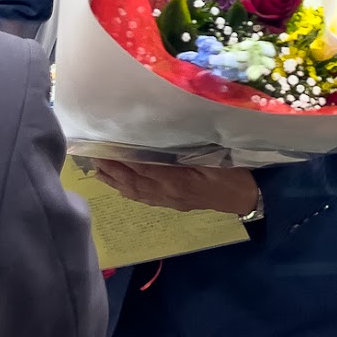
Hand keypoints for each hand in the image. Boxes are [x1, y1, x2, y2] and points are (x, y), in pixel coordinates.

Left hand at [90, 161, 258, 215]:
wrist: (245, 198)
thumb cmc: (232, 173)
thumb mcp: (214, 156)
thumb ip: (190, 146)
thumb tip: (167, 133)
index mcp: (176, 180)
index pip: (141, 168)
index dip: (121, 158)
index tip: (104, 145)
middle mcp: (167, 193)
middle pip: (132, 181)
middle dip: (111, 168)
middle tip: (92, 155)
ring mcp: (168, 200)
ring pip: (134, 191)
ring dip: (115, 180)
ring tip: (97, 169)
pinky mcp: (172, 203)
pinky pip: (143, 198)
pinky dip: (127, 190)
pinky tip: (119, 185)